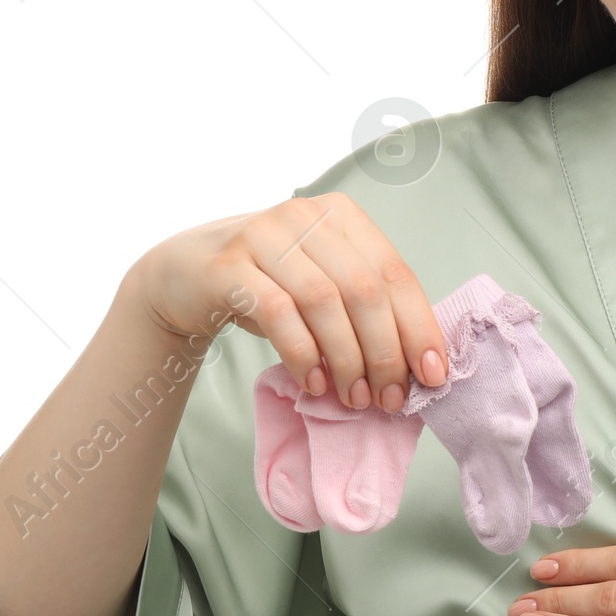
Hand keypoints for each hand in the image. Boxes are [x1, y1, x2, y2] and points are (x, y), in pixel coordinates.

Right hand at [125, 191, 446, 410]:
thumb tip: (418, 366)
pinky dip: (304, 355)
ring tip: (353, 399)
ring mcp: (263, 234)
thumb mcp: (322, 284)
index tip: (432, 376)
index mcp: (341, 216)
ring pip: (324, 302)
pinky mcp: (228, 265)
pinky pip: (279, 313)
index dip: (419, 327)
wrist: (184, 276)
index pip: (395, 273)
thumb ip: (365, 308)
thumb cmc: (268, 286)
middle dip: (385, 353)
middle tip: (390, 399)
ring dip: (347, 359)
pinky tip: (315, 385)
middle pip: (364, 290)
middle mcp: (304, 216)